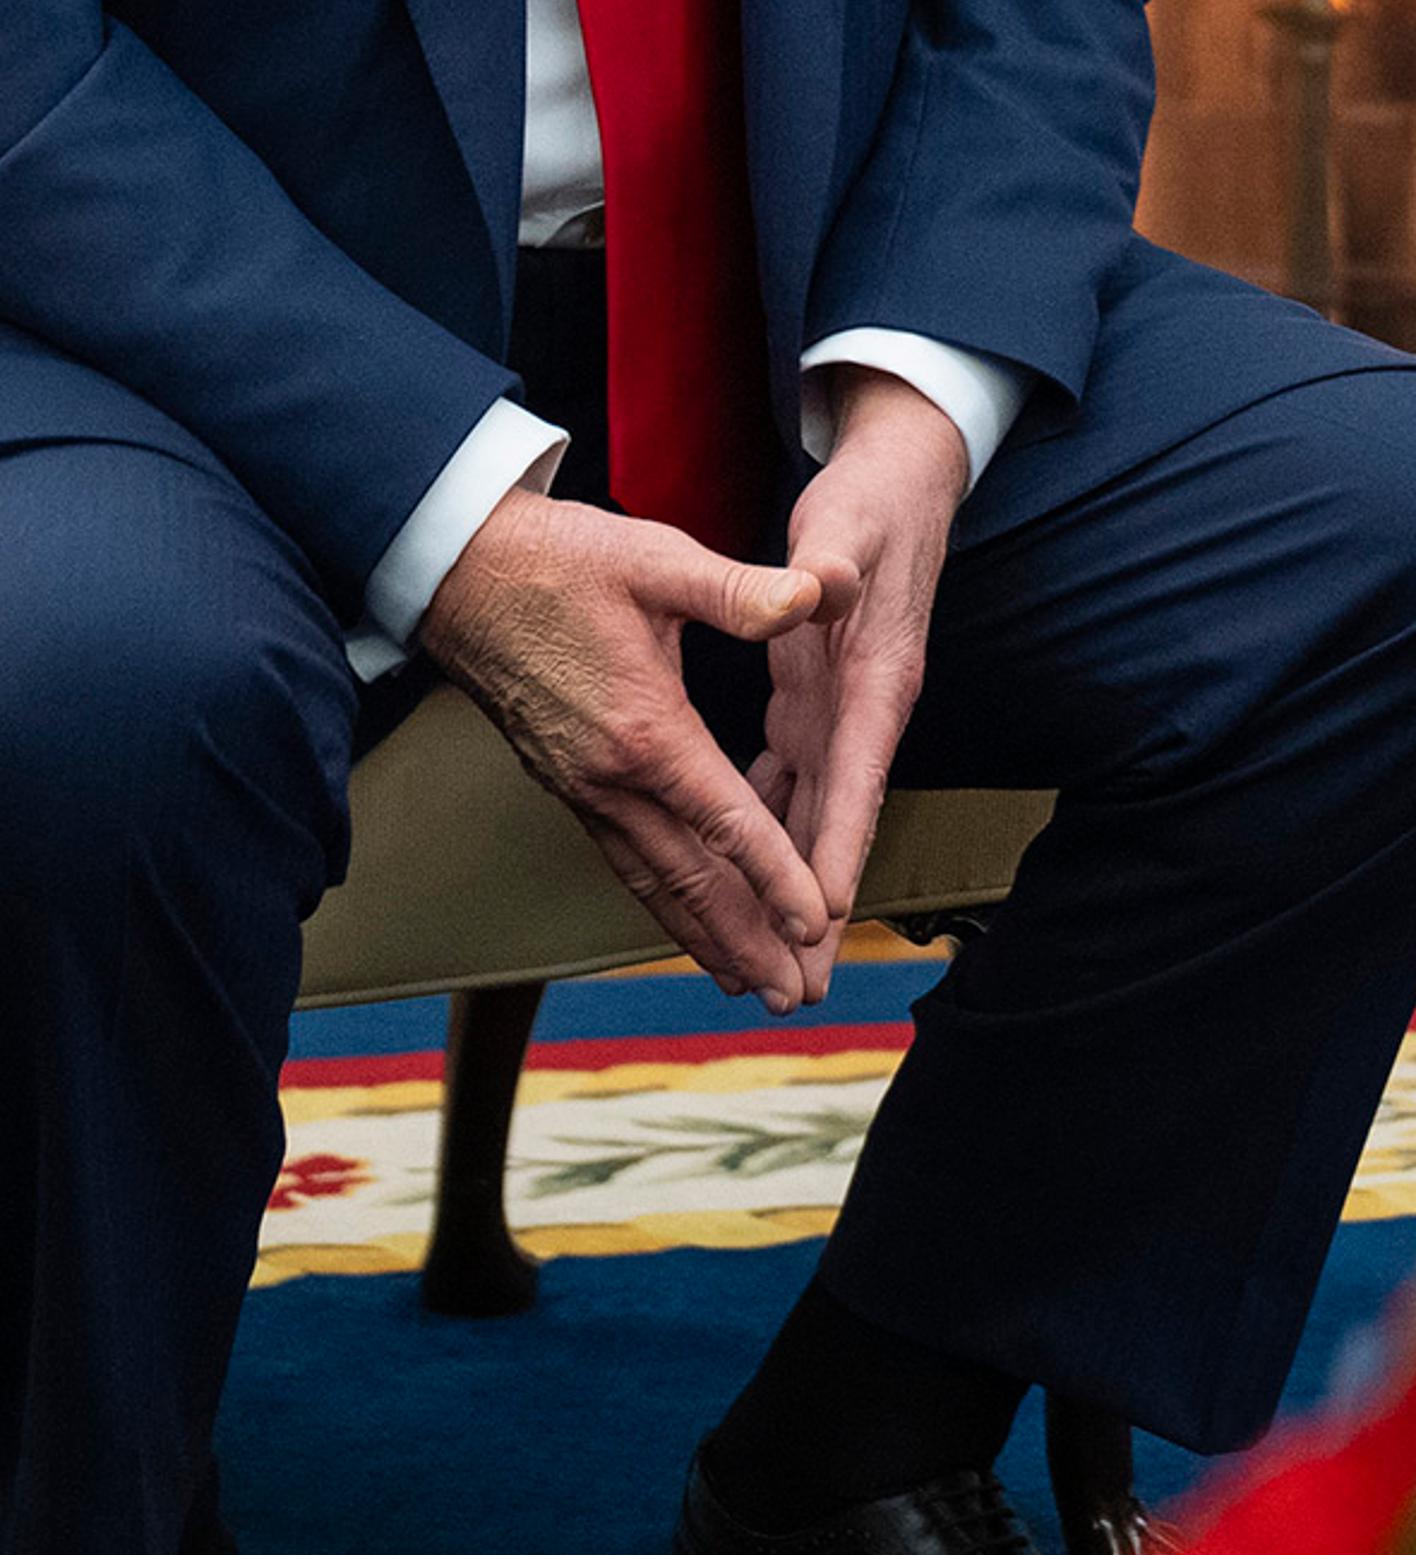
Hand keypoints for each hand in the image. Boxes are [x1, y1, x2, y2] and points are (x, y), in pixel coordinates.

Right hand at [420, 491, 832, 1009]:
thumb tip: (814, 595)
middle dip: (745, 939)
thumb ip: (741, 589)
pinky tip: (689, 920)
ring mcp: (583, 788)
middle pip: (689, 879)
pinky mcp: (570, 784)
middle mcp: (610, 778)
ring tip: (749, 982)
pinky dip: (664, 901)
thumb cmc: (565, 560)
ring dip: (704, 936)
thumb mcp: (660, 561)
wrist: (461, 573)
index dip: (775, 874)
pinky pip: (627, 860)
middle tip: (793, 994)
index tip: (816, 923)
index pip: (724, 821)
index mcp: (644, 731)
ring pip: (653, 882)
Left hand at [756, 370, 968, 987]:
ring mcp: (841, 711)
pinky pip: (789, 783)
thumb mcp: (849, 524)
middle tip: (798, 986)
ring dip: (792, 887)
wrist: (901, 481)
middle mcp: (865, 709)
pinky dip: (768, 833)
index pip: (858, 773)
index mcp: (876, 675)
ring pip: (813, 816)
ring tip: (772, 963)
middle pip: (839, 822)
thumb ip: (834, 561)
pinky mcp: (816, 702)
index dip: (840, 843)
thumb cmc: (871, 504)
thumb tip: (826, 582)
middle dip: (817, 905)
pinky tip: (737, 871)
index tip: (825, 911)